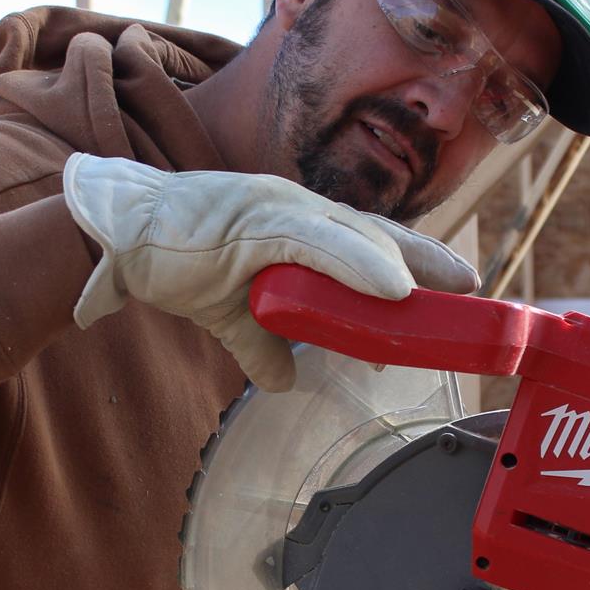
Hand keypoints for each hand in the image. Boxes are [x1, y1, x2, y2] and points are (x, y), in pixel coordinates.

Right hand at [62, 154, 477, 391]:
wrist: (116, 235)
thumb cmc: (172, 258)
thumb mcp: (227, 312)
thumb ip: (259, 343)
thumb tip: (282, 381)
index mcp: (294, 224)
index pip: (366, 239)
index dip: (411, 258)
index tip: (453, 283)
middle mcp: (295, 208)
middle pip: (375, 234)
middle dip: (426, 259)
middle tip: (473, 287)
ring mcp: (276, 211)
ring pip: (355, 236)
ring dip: (406, 263)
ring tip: (450, 287)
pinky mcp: (254, 225)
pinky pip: (318, 244)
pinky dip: (360, 264)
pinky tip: (394, 286)